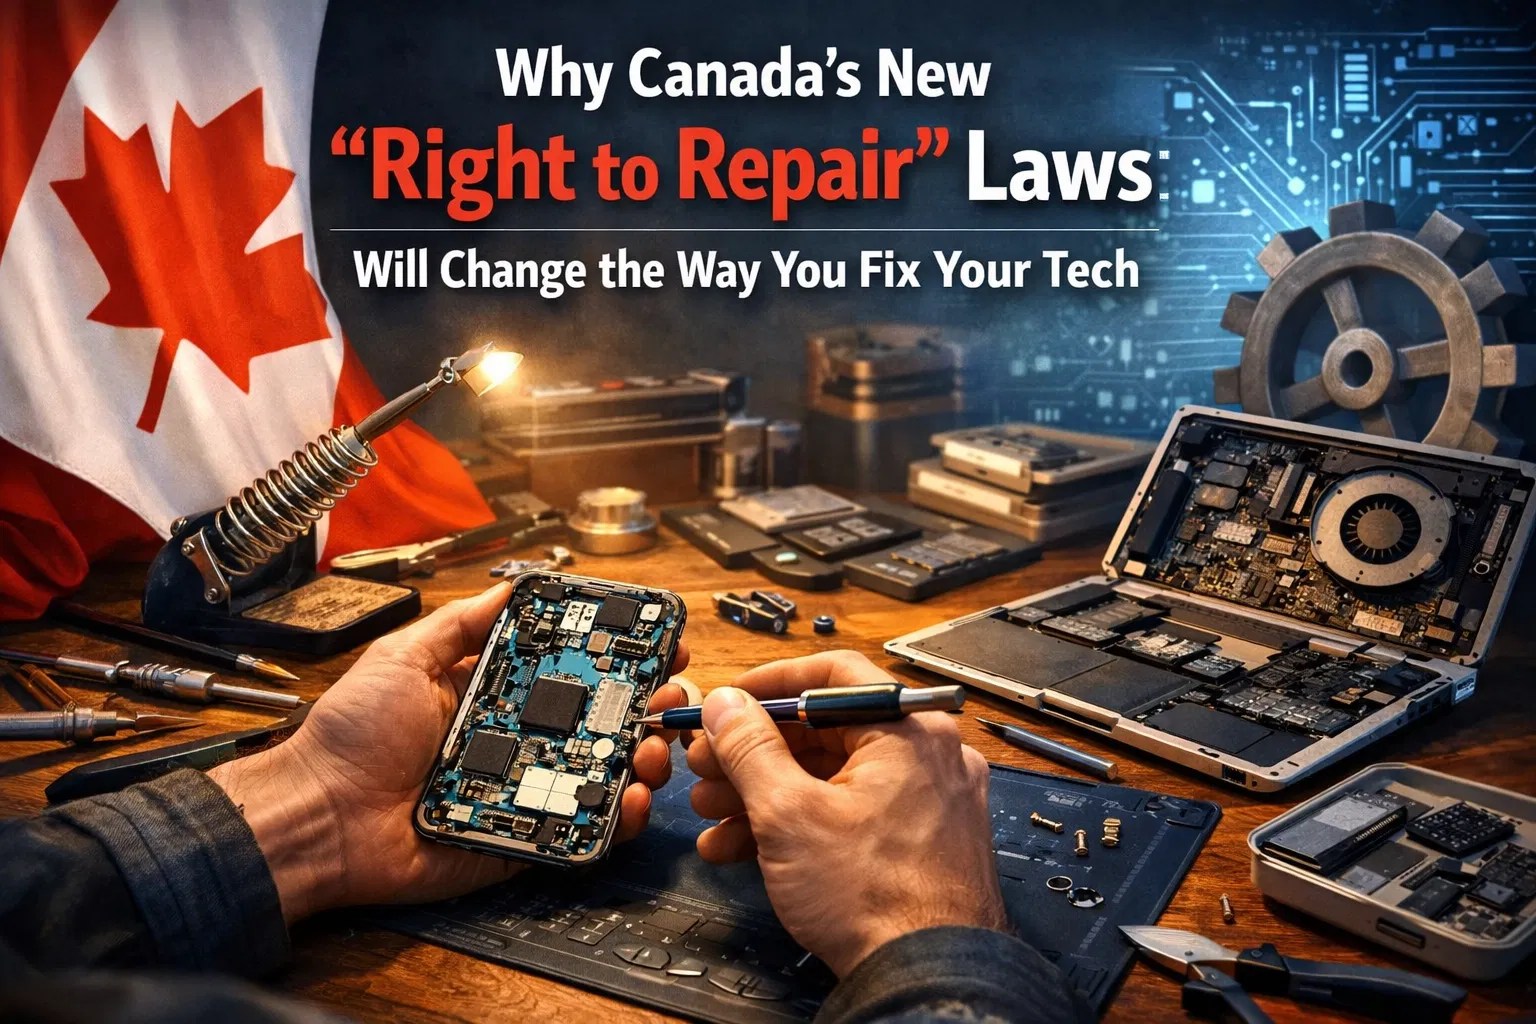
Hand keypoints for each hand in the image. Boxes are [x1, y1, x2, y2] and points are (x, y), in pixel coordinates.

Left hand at [209, 582, 688, 923]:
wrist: (317, 818)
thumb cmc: (349, 738)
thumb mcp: (403, 658)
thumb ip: (460, 624)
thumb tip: (511, 586)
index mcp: (493, 694)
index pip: (570, 669)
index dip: (617, 656)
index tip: (657, 642)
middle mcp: (516, 739)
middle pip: (600, 721)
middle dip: (646, 705)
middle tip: (671, 696)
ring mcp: (523, 790)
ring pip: (602, 774)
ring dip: (642, 758)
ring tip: (651, 748)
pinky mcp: (522, 839)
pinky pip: (579, 831)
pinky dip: (614, 818)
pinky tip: (629, 798)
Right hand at [686, 650, 1006, 976]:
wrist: (926, 977)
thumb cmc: (878, 899)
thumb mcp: (789, 814)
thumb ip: (750, 749)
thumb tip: (727, 708)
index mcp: (908, 729)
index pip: (832, 674)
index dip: (770, 684)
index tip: (730, 702)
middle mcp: (929, 755)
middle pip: (827, 730)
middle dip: (754, 752)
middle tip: (707, 765)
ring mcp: (929, 800)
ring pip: (833, 776)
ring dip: (766, 791)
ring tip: (714, 811)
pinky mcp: (920, 841)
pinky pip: (852, 812)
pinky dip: (802, 822)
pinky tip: (746, 846)